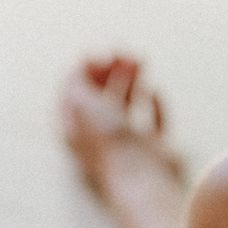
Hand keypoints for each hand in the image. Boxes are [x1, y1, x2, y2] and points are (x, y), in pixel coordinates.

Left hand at [60, 54, 182, 196]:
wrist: (141, 175)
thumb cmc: (107, 140)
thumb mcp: (80, 101)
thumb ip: (76, 78)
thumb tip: (82, 62)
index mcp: (75, 130)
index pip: (74, 94)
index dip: (85, 71)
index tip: (100, 56)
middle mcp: (98, 137)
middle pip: (100, 96)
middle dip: (111, 71)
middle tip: (123, 52)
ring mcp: (126, 143)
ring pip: (126, 104)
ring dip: (132, 79)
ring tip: (141, 58)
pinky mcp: (152, 148)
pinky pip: (152, 120)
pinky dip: (154, 102)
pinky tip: (154, 89)